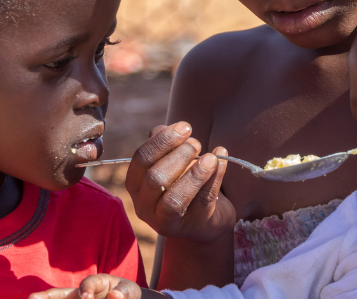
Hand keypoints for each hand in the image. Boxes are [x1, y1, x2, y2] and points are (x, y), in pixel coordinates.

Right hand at [29, 274, 142, 298]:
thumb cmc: (124, 293)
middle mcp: (78, 295)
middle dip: (44, 297)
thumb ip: (124, 292)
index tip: (87, 298)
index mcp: (95, 283)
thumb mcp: (130, 291)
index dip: (87, 290)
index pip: (89, 283)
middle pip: (58, 294)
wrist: (124, 298)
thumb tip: (115, 296)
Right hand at [125, 122, 236, 241]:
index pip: (141, 159)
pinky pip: (202, 203)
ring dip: (195, 174)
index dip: (162, 141)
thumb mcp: (172, 162)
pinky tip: (221, 161)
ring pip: (174, 200)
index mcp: (135, 184)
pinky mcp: (191, 228)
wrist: (206, 218)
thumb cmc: (185, 183)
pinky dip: (214, 179)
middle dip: (179, 156)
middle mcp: (144, 206)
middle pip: (155, 178)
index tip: (185, 127)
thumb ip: (166, 146)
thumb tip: (166, 129)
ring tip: (210, 158)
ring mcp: (165, 222)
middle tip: (197, 144)